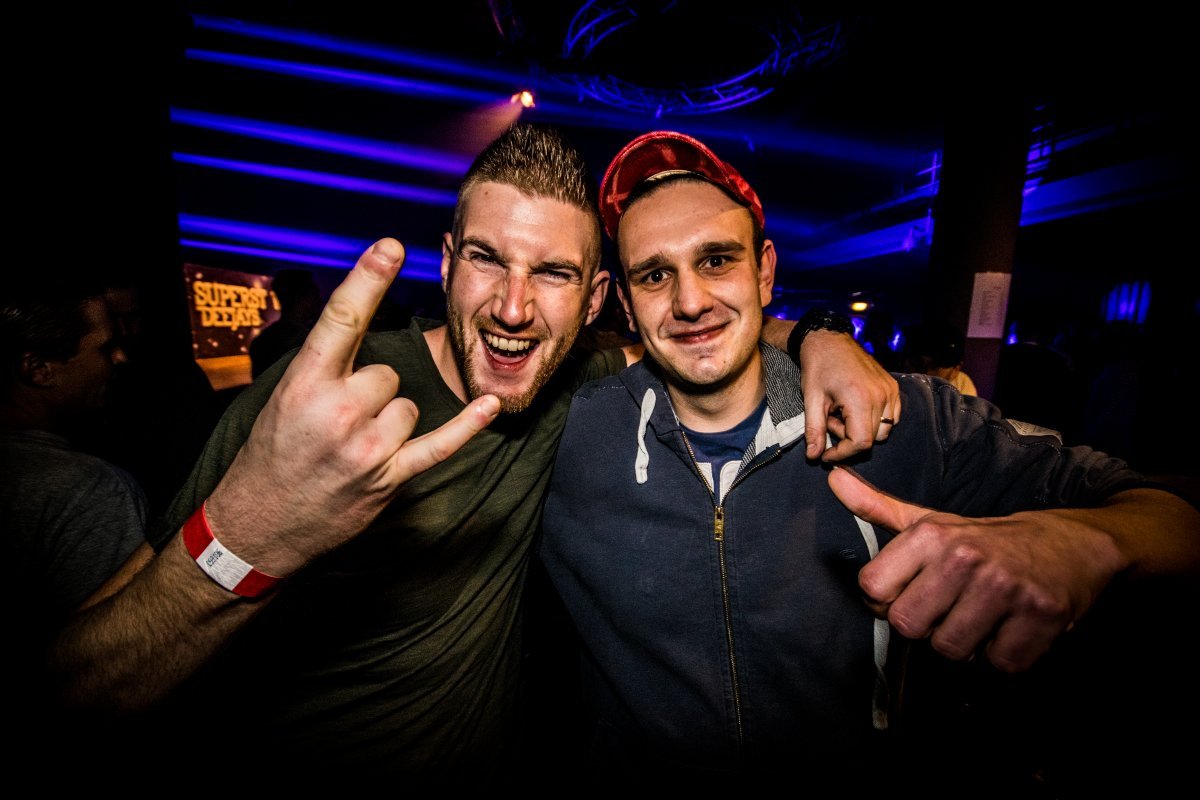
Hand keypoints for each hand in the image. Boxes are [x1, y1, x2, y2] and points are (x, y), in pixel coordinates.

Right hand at [205, 238, 499, 575]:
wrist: (259, 524)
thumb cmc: (273, 453)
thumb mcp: (284, 397)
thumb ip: (325, 363)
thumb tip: (360, 318)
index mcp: (305, 383)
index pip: (342, 319)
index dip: (368, 279)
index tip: (390, 246)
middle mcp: (338, 411)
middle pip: (388, 372)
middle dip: (370, 391)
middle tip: (338, 420)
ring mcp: (367, 448)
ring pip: (407, 405)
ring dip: (390, 420)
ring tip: (353, 445)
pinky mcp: (389, 478)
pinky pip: (439, 444)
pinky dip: (467, 426)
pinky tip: (491, 405)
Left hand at [800, 330, 899, 460]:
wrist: (829, 339)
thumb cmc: (818, 367)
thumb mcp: (812, 400)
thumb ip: (814, 430)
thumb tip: (814, 456)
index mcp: (859, 399)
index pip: (860, 442)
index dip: (843, 453)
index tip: (827, 454)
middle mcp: (880, 395)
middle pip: (872, 439)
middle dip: (848, 440)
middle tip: (830, 422)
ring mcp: (890, 390)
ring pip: (884, 431)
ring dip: (862, 431)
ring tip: (841, 414)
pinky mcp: (893, 387)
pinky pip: (892, 417)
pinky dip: (875, 421)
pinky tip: (855, 409)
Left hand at [828, 467, 1122, 671]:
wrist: (1073, 543)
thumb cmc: (989, 540)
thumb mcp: (932, 522)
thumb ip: (878, 507)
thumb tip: (832, 478)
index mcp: (932, 535)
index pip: (872, 588)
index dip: (886, 599)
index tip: (910, 593)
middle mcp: (965, 558)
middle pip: (908, 626)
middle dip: (927, 625)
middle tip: (951, 608)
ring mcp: (1005, 588)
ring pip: (951, 649)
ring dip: (966, 643)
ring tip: (982, 617)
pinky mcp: (1041, 617)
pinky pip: (999, 664)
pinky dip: (1005, 655)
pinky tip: (1011, 629)